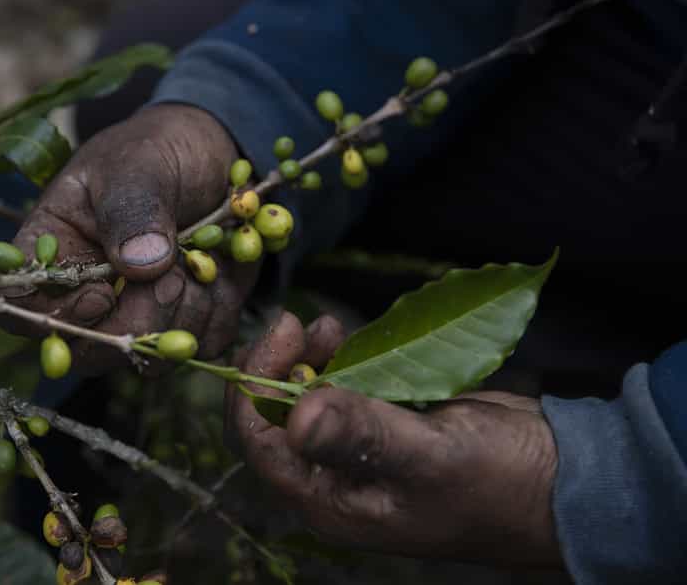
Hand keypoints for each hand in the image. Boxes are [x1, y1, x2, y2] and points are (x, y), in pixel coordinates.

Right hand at [6, 104, 259, 372]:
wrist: (213, 152)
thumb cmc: (158, 149)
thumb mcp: (140, 165)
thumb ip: (133, 210)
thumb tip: (139, 266)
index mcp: (53, 248)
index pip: (25, 306)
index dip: (59, 316)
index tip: (102, 294)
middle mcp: (85, 292)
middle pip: (87, 350)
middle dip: (137, 320)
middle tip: (173, 274)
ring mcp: (135, 313)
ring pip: (147, 356)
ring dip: (184, 309)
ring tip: (199, 254)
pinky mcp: (185, 321)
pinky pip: (199, 343)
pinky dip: (217, 308)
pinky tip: (219, 267)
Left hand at [226, 311, 561, 566]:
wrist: (567, 481)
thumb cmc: (503, 482)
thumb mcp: (432, 455)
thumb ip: (363, 433)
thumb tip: (296, 415)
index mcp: (331, 500)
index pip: (260, 441)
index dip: (257, 383)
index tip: (283, 333)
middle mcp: (335, 479)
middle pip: (276, 416)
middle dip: (280, 365)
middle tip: (304, 324)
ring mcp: (360, 452)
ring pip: (308, 397)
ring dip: (311, 359)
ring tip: (330, 326)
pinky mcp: (386, 426)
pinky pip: (345, 390)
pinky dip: (343, 361)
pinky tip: (350, 337)